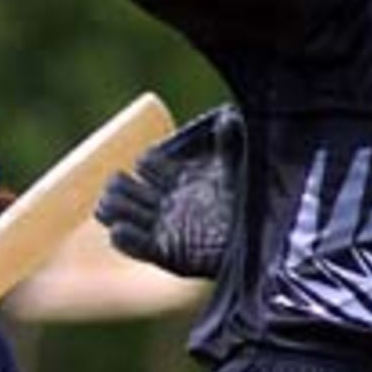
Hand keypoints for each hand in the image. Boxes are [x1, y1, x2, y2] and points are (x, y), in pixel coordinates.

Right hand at [95, 104, 243, 279]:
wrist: (262, 243)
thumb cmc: (250, 205)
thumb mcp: (239, 171)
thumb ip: (229, 146)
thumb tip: (226, 118)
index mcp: (179, 179)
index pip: (146, 163)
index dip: (145, 163)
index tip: (151, 166)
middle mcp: (166, 203)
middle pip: (123, 188)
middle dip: (117, 185)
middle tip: (123, 188)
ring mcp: (163, 228)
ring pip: (119, 214)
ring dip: (112, 208)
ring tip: (109, 207)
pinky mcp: (167, 253)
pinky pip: (135, 246)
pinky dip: (123, 238)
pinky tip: (119, 231)